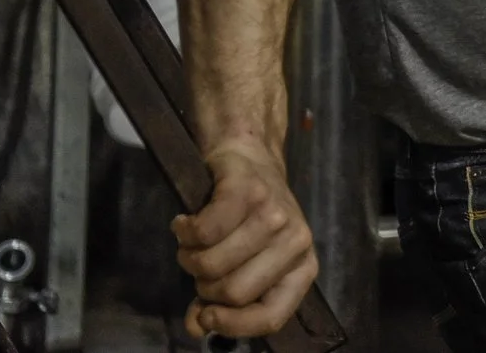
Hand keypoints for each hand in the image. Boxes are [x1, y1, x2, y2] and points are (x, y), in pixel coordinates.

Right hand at [173, 140, 317, 341]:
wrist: (250, 157)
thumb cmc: (248, 220)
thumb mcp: (246, 263)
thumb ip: (220, 300)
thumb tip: (196, 328)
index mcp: (301, 267)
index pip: (271, 316)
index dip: (233, 325)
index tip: (206, 316)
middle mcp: (296, 241)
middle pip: (233, 292)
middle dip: (204, 284)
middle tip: (202, 262)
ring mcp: (275, 215)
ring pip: (212, 264)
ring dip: (190, 256)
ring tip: (194, 241)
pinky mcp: (248, 191)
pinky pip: (203, 232)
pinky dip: (184, 231)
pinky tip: (186, 222)